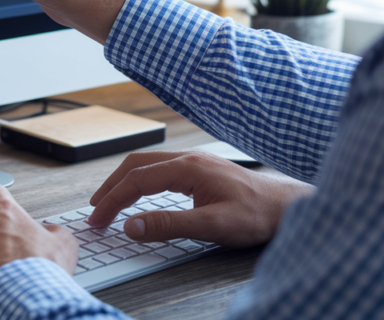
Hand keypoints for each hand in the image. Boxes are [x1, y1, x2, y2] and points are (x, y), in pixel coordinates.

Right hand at [87, 150, 313, 247]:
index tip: (97, 220)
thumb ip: (169, 225)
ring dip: (124, 181)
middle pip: (136, 165)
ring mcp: (195, 161)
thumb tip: (131, 226)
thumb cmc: (257, 215)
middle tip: (95, 212)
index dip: (112, 201)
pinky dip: (141, 180)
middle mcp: (188, 158)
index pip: (136, 181)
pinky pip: (160, 167)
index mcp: (187, 167)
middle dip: (110, 187)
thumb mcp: (212, 226)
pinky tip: (140, 193)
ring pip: (147, 163)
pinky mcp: (201, 168)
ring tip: (109, 202)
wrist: (288, 206)